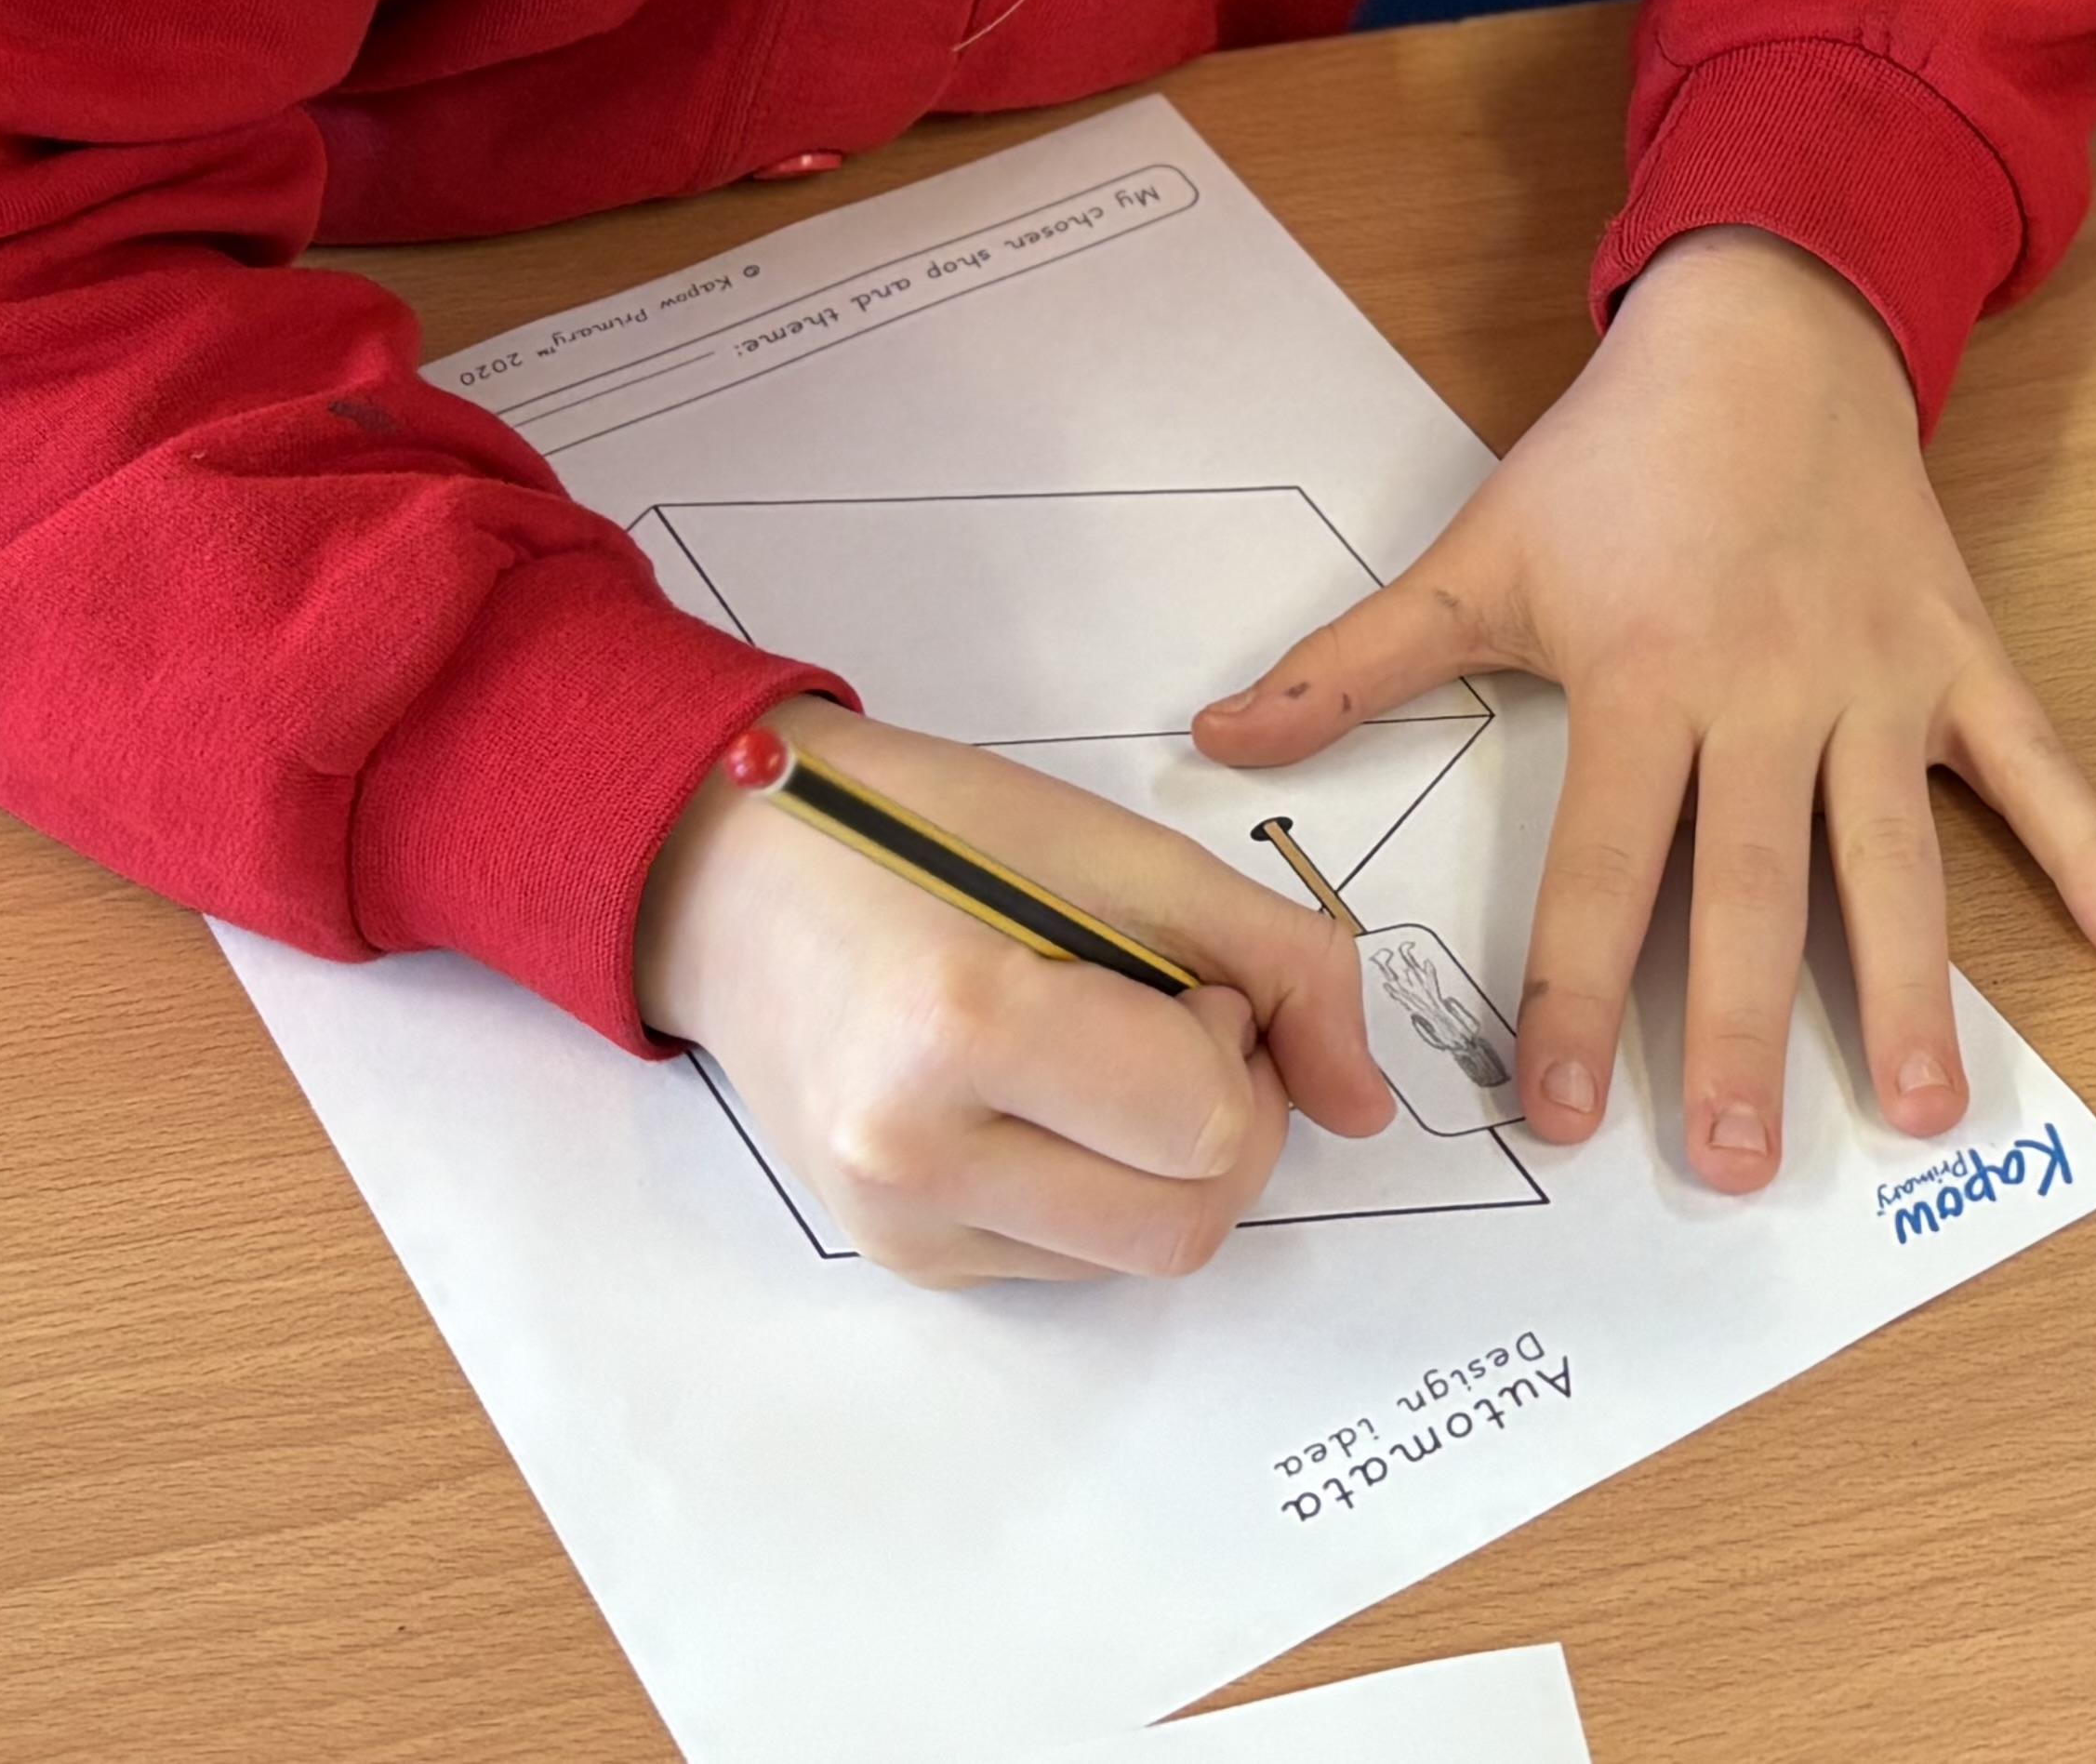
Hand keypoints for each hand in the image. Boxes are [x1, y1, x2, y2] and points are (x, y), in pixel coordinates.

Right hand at [637, 699, 1396, 1285]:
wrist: (727, 878)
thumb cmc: (916, 833)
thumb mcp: (1118, 853)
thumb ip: (1278, 965)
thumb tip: (1368, 1106)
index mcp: (960, 1029)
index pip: (1204, 1124)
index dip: (1233, 1044)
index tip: (1184, 980)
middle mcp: (914, 1159)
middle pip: (1191, 1223)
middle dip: (1231, 1123)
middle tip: (1172, 1021)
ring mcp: (901, 1228)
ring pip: (1144, 1257)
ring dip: (1176, 1163)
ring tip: (1107, 1053)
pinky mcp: (905, 1261)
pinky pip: (1076, 1260)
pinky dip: (1108, 1184)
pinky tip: (1051, 1094)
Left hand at [1193, 226, 2095, 1192]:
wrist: (1768, 320)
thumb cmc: (1619, 454)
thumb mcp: (1481, 551)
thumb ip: (1357, 661)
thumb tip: (1213, 738)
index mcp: (1644, 674)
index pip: (1600, 864)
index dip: (1571, 990)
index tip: (1557, 1110)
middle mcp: (1768, 688)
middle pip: (1751, 889)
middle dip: (1741, 1034)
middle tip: (1738, 1170)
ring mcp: (1879, 676)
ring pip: (1895, 857)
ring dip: (1912, 988)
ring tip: (1918, 1115)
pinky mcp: (1961, 650)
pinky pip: (2035, 763)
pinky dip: (2093, 847)